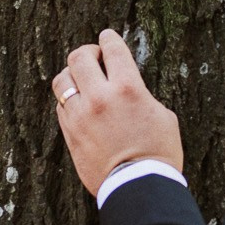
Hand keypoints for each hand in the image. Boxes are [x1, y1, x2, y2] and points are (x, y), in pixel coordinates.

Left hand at [52, 28, 182, 195]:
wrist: (138, 186)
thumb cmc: (158, 154)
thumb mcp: (163, 116)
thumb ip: (141, 95)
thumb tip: (128, 88)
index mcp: (128, 88)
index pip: (112, 49)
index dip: (109, 38)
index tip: (107, 37)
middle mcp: (100, 97)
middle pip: (79, 57)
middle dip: (87, 52)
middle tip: (94, 56)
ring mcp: (81, 115)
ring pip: (62, 80)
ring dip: (72, 74)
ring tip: (81, 79)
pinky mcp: (69, 133)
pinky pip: (61, 106)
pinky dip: (68, 99)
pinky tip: (78, 103)